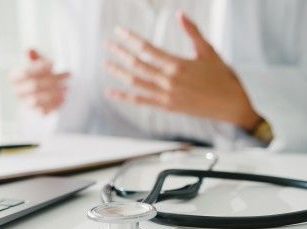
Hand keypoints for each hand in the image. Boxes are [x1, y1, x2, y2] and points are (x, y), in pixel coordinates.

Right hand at [11, 49, 69, 113]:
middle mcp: (18, 92)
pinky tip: (64, 97)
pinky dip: (56, 104)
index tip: (53, 62)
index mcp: (14, 78)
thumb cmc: (42, 73)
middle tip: (68, 75)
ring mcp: (27, 103)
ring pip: (38, 99)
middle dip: (53, 79)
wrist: (47, 91)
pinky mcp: (38, 112)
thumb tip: (29, 50)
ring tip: (67, 87)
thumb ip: (35, 57)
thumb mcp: (39, 62)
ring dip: (55, 92)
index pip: (25, 72)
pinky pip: (45, 110)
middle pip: (34, 86)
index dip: (39, 67)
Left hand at [104, 11, 260, 130]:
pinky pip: (141, 101)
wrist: (231, 106)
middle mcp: (168, 80)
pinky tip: (112, 93)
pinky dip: (125, 97)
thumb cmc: (223, 77)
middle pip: (137, 64)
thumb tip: (180, 13)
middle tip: (107, 45)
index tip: (119, 32)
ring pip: (136, 82)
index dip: (131, 39)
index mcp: (177, 64)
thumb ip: (193, 32)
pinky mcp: (167, 107)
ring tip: (106, 64)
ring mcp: (166, 95)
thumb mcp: (209, 51)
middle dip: (120, 53)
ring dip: (119, 73)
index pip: (147, 49)